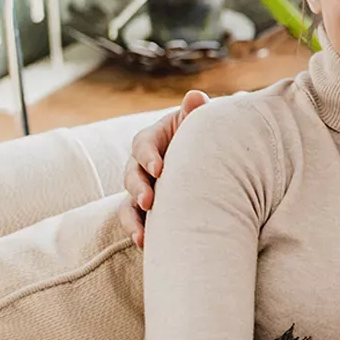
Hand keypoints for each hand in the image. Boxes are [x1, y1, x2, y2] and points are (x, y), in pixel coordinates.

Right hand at [118, 90, 207, 246]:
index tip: (159, 169)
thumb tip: (195, 97)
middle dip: (138, 188)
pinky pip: (134, 218)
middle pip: (131, 174)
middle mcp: (143, 162)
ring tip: (142, 232)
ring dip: (133, 216)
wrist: (210, 158)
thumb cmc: (203, 137)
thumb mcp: (198, 124)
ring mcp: (142, 185)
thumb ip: (195, 112)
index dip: (148, 156)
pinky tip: (144, 242)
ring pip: (128, 199)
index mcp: (154, 138)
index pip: (142, 144)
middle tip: (149, 201)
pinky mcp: (145, 206)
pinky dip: (137, 230)